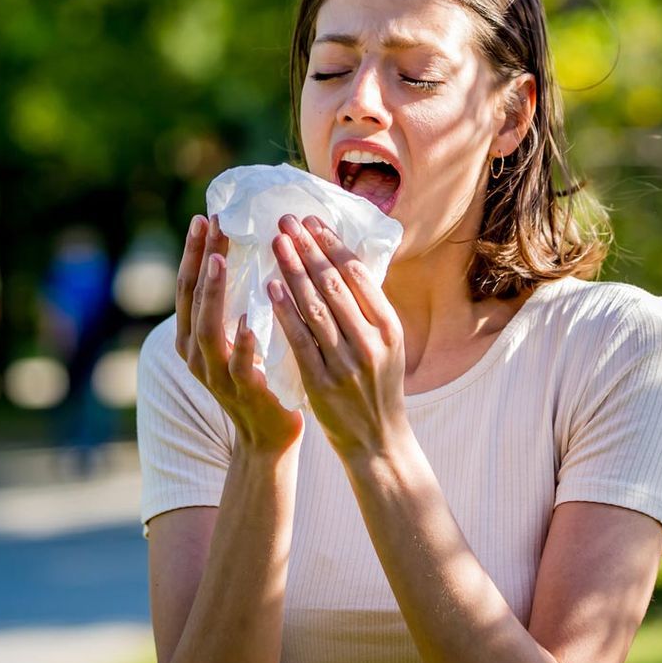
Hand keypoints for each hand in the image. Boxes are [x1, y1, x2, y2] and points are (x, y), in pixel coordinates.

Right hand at [175, 213, 303, 456]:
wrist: (268, 434)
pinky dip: (243, 342)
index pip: (188, 285)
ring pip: (208, 328)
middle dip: (201, 259)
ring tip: (221, 259)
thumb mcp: (238, 336)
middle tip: (212, 223)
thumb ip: (235, 303)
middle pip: (192, 298)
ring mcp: (216, 374)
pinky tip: (250, 321)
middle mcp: (196, 353)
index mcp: (191, 336)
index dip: (194, 251)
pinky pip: (239, 365)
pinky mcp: (243, 391)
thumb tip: (246, 251)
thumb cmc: (258, 374)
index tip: (204, 217)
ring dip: (213, 292)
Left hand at [267, 213, 408, 462]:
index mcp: (390, 327)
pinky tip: (271, 288)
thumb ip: (368, 310)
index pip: (359, 275)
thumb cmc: (378, 387)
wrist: (378, 442)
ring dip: (293, 271)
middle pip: (335, 284)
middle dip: (308, 248)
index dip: (333, 244)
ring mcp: (347, 364)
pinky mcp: (322, 384)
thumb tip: (344, 262)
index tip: (312, 220)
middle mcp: (372, 342)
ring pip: (316, 307)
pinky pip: (300, 340)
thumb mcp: (387, 345)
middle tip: (287, 221)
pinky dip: (285, 311)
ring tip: (276, 243)